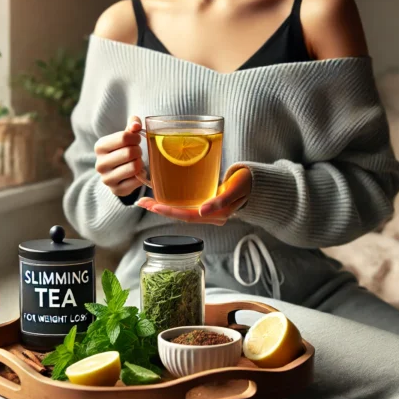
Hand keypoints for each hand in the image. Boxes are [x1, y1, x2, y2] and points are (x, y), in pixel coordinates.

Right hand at [94, 116, 143, 196]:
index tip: (137, 140)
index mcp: (100, 147)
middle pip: (130, 152)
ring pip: (134, 167)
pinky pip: (137, 181)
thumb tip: (136, 124)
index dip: (136, 137)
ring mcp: (107, 179)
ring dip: (140, 163)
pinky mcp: (116, 190)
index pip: (124, 137)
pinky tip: (137, 173)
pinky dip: (141, 176)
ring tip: (137, 162)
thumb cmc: (122, 151)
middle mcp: (100, 164)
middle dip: (139, 151)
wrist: (116, 174)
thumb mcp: (125, 137)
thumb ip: (131, 127)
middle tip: (138, 152)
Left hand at [136, 168, 251, 225]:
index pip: (188, 216)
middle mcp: (209, 215)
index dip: (170, 211)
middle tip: (142, 202)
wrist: (256, 183)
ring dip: (163, 206)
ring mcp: (206, 211)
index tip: (154, 205)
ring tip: (145, 201)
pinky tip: (160, 197)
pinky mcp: (204, 204)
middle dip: (160, 209)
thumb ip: (221, 201)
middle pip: (180, 215)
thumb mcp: (236, 189)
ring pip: (180, 211)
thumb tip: (203, 211)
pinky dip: (171, 202)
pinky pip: (185, 205)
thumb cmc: (247, 183)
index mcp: (216, 215)